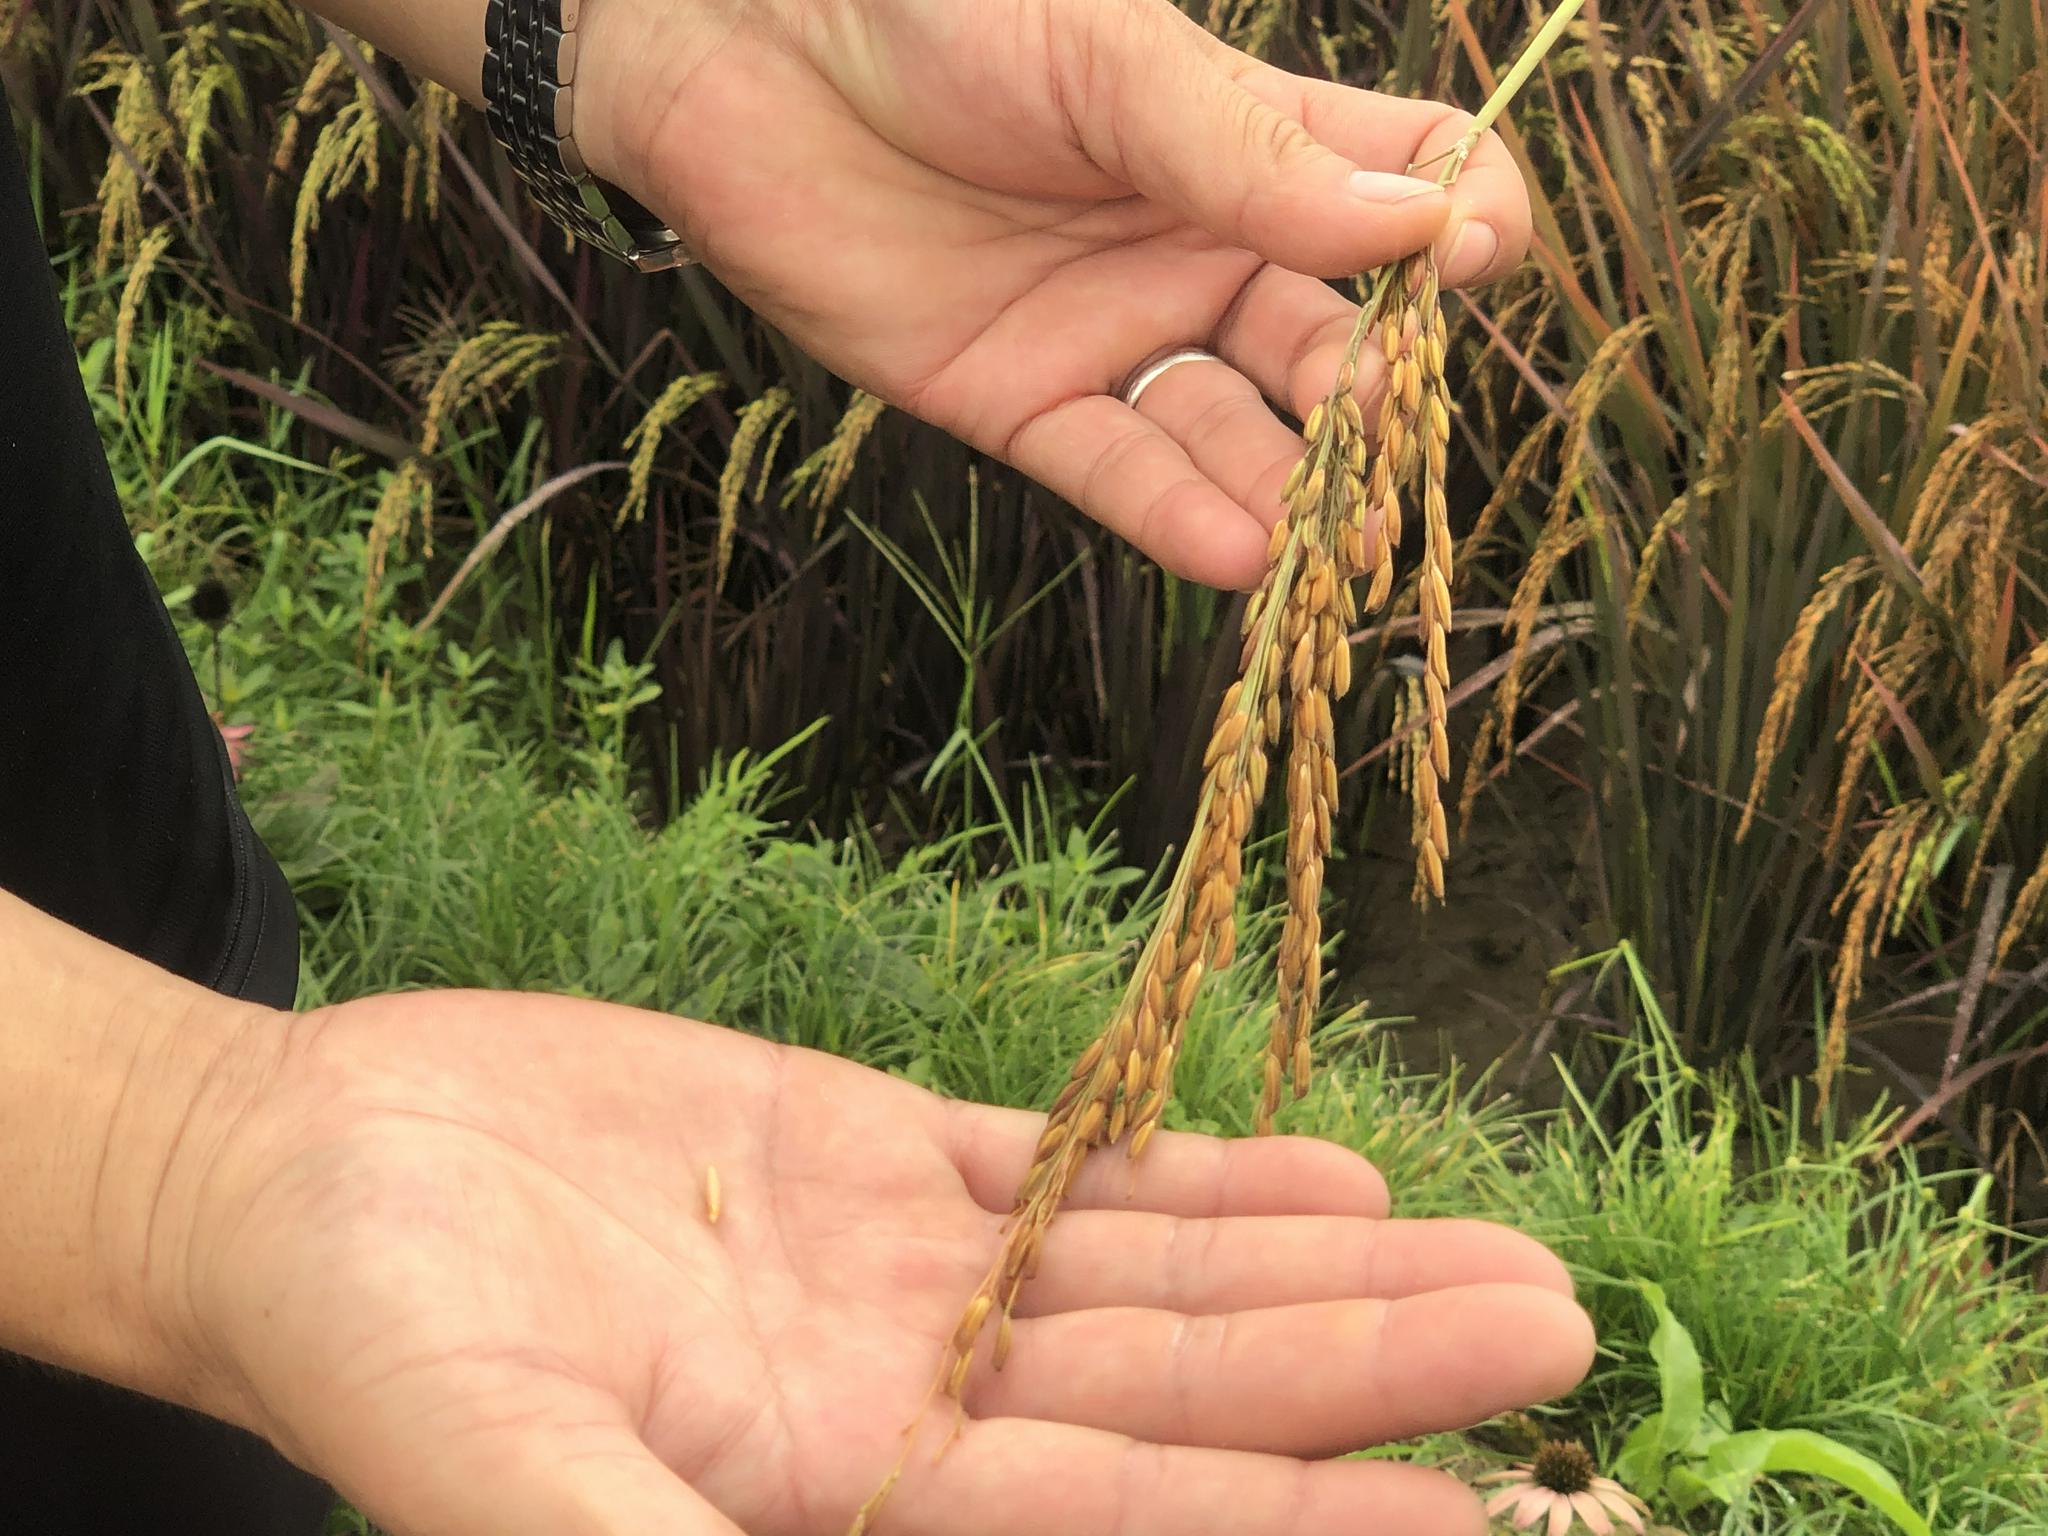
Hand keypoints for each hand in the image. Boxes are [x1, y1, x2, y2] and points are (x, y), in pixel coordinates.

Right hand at [160, 988, 1592, 1535]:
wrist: (305, 1173)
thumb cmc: (363, 1329)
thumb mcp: (488, 1461)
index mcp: (837, 1498)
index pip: (1115, 1518)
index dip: (1294, 1511)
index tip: (1478, 1503)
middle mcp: (901, 1404)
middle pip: (1178, 1394)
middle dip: (1367, 1371)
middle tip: (1562, 1322)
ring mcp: (895, 1275)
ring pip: (1150, 1277)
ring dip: (1318, 1271)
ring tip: (1500, 1259)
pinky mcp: (863, 1160)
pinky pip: (1063, 1167)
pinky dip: (1189, 1173)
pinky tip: (1322, 1174)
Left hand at [576, 0, 1532, 588]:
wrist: (740, 45)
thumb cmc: (936, 11)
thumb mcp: (1109, 61)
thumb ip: (1248, 151)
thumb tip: (1422, 224)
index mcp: (1242, 138)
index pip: (1396, 183)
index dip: (1454, 221)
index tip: (1467, 258)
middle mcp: (1191, 245)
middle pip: (1323, 335)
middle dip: (1368, 395)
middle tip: (1389, 440)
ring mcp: (1107, 329)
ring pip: (1227, 425)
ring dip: (1287, 484)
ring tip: (1336, 542)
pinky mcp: (1016, 399)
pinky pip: (1113, 469)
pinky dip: (1171, 513)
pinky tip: (1238, 552)